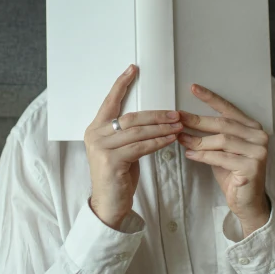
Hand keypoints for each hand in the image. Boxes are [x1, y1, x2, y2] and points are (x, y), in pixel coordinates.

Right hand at [84, 64, 183, 229]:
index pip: (110, 101)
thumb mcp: (122, 150)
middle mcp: (95, 135)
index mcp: (96, 128)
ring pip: (137, 131)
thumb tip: (153, 118)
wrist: (109, 204)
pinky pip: (140, 147)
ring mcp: (101, 148)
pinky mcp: (111, 161)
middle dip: (156, 114)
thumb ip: (129, 133)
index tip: (132, 68)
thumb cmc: (118, 176)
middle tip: (175, 113)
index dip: (121, 84)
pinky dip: (158, 142)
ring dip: (161, 128)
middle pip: (131, 117)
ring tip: (179, 126)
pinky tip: (171, 140)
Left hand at [178, 84, 270, 236]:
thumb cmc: (232, 173)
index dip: (211, 98)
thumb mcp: (221, 150)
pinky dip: (203, 155)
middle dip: (197, 120)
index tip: (193, 88)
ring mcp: (258, 151)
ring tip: (181, 139)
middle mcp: (259, 136)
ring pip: (221, 140)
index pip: (229, 109)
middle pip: (223, 124)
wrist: (246, 202)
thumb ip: (211, 135)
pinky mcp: (253, 166)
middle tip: (177, 118)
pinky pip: (221, 157)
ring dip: (198, 140)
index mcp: (252, 128)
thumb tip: (184, 121)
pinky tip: (190, 154)